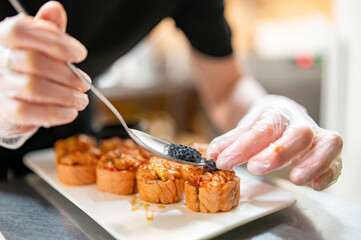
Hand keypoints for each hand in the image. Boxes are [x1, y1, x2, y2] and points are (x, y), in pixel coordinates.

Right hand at [0, 1, 88, 138]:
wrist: (9, 99)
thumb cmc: (28, 68)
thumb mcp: (38, 44)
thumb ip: (48, 30)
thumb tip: (54, 9)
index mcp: (4, 39)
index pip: (21, 31)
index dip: (55, 42)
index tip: (80, 54)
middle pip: (33, 62)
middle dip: (67, 74)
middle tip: (85, 83)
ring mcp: (0, 86)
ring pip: (34, 88)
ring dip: (66, 95)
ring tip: (81, 99)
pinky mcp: (7, 111)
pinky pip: (31, 113)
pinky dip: (57, 113)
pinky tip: (71, 112)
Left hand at [208, 95, 342, 190]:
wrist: (278, 113)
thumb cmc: (262, 123)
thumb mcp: (244, 126)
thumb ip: (230, 141)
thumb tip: (213, 154)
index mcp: (277, 112)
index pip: (263, 129)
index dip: (243, 146)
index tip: (224, 161)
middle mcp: (300, 121)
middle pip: (299, 133)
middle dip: (279, 153)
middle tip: (255, 168)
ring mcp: (317, 135)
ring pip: (328, 142)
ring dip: (312, 162)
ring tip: (295, 179)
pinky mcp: (327, 150)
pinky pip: (337, 159)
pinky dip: (329, 172)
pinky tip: (315, 184)